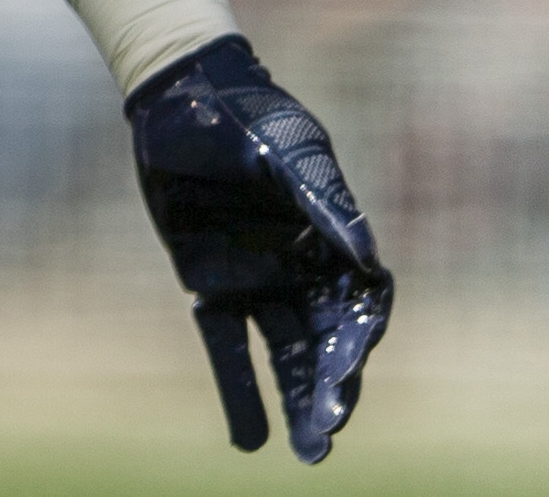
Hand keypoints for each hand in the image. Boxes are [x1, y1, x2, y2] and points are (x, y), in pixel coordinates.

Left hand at [125, 35, 391, 463]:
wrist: (181, 97)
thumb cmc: (246, 116)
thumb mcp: (287, 152)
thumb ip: (322, 201)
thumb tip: (368, 258)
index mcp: (332, 239)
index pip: (358, 307)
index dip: (356, 345)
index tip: (344, 378)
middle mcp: (302, 267)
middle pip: (326, 342)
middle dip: (331, 388)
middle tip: (325, 432)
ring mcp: (259, 279)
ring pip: (286, 354)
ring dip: (297, 402)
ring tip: (305, 452)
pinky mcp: (212, 283)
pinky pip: (229, 345)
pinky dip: (239, 389)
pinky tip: (248, 440)